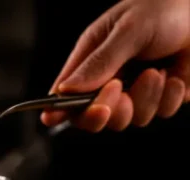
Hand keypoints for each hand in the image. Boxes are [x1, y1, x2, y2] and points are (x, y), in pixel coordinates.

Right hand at [41, 0, 189, 131]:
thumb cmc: (162, 7)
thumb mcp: (127, 30)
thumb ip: (99, 62)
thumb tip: (65, 89)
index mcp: (92, 60)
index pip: (66, 93)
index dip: (58, 109)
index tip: (53, 118)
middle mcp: (111, 80)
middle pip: (94, 116)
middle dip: (107, 110)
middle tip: (118, 89)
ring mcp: (137, 91)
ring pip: (130, 119)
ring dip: (145, 99)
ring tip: (156, 72)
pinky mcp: (164, 98)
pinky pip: (161, 113)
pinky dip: (169, 97)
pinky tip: (175, 75)